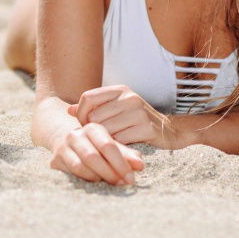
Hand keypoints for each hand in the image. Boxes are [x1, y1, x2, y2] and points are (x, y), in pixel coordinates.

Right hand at [49, 122, 144, 185]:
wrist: (65, 141)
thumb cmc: (96, 145)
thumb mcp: (111, 146)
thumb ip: (126, 154)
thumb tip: (140, 165)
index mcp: (91, 127)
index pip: (107, 145)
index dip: (121, 163)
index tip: (132, 178)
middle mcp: (75, 135)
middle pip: (93, 156)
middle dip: (110, 172)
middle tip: (123, 184)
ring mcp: (63, 147)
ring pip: (80, 166)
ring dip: (98, 178)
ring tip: (111, 184)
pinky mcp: (55, 161)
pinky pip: (71, 174)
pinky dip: (86, 180)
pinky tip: (97, 183)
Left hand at [69, 85, 188, 148]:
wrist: (170, 132)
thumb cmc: (136, 121)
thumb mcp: (116, 109)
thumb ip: (94, 108)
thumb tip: (68, 110)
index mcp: (120, 90)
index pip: (87, 97)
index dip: (81, 114)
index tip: (84, 125)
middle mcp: (129, 98)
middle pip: (94, 116)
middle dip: (92, 131)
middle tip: (97, 138)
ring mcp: (139, 112)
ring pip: (106, 130)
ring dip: (105, 140)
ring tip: (109, 143)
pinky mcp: (147, 128)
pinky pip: (120, 140)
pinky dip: (117, 147)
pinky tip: (121, 148)